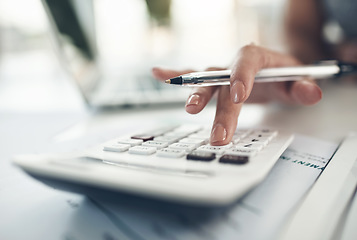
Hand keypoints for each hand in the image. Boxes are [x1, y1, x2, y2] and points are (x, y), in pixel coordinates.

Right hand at [152, 44, 321, 144]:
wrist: (273, 72)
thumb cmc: (283, 76)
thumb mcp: (298, 80)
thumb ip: (303, 87)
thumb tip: (311, 93)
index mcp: (257, 57)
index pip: (247, 61)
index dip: (241, 76)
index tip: (238, 96)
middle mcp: (234, 64)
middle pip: (224, 81)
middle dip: (221, 108)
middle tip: (219, 134)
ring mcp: (221, 72)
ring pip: (205, 80)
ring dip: (196, 95)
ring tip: (190, 109)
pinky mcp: (213, 81)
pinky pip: (191, 75)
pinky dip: (175, 74)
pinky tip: (159, 74)